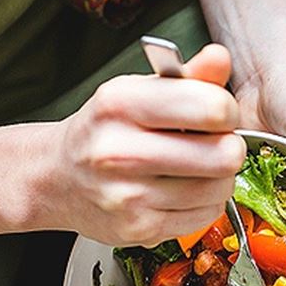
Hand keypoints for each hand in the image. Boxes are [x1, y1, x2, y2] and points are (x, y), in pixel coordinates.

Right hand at [47, 44, 244, 246]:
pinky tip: (182, 190)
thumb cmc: (106, 129)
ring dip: (219, 177)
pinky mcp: (140, 228)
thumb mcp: (141, 91)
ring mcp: (128, 196)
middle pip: (225, 155)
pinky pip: (206, 215)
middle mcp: (119, 151)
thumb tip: (219, 57)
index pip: (212, 108)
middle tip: (212, 143)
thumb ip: (189, 76)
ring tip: (195, 167)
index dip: (227, 110)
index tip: (217, 112)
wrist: (56, 177)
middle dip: (228, 147)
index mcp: (120, 104)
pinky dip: (204, 202)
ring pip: (221, 188)